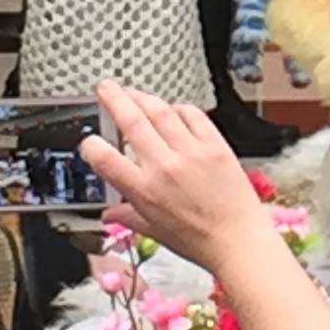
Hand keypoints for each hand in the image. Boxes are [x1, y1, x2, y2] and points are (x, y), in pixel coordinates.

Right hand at [79, 79, 269, 274]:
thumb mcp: (155, 232)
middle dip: (114, 99)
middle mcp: (164, 167)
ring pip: (161, 111)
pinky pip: (193, 115)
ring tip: (134, 92)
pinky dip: (180, 108)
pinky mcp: (215, 145)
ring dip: (143, 97)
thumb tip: (110, 214)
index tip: (90, 140)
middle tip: (106, 88)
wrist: (239, 241)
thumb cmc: (199, 240)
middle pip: (132, 121)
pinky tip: (174, 108)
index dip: (91, 145)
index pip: (106, 158)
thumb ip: (129, 217)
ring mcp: (191, 152)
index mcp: (145, 191)